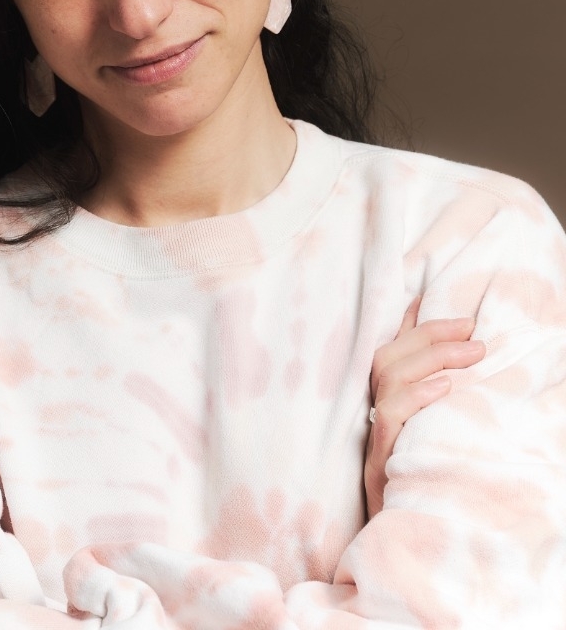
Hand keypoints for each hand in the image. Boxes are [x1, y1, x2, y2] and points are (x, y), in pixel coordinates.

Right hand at [363, 296, 485, 517]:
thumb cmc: (426, 497)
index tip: (428, 296)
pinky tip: (446, 388)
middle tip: (471, 328)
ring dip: (431, 357)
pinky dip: (416, 395)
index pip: (392, 353)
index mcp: (387, 410)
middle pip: (387, 357)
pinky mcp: (378, 462)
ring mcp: (374, 439)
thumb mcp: (435, 446)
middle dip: (429, 335)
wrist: (403, 551)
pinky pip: (390, 416)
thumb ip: (441, 412)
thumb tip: (472, 376)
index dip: (407, 322)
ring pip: (387, 377)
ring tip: (472, 351)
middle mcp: (374, 419)